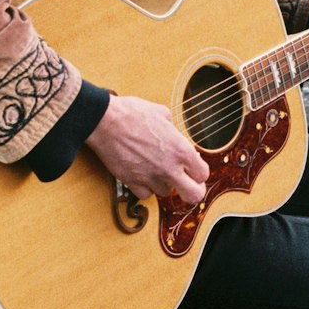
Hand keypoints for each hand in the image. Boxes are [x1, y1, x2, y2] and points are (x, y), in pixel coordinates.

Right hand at [85, 94, 209, 203]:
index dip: (198, 170)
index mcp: (181, 150)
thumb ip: (174, 131)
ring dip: (165, 184)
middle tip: (187, 182)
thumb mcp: (163, 114)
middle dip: (193, 189)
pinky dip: (146, 188)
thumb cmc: (132, 113)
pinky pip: (146, 194)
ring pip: (167, 193)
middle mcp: (169, 168)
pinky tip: (143, 175)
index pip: (203, 174)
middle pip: (194, 195)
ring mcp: (151, 178)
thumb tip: (176, 138)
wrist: (105, 120)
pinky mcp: (132, 183)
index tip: (192, 166)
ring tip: (157, 169)